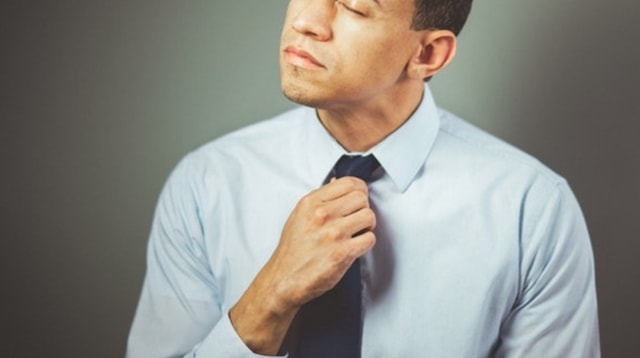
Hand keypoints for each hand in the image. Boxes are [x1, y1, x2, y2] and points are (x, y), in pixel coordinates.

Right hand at [229, 177, 375, 353]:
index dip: (359, 190)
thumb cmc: (292, 250)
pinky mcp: (342, 253)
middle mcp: (322, 215)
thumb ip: (320, 199)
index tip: (359, 198)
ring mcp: (333, 234)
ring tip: (356, 233)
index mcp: (311, 203)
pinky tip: (355, 247)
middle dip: (363, 208)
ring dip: (367, 226)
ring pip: (369, 217)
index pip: (348, 183)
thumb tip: (336, 183)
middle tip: (357, 219)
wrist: (284, 279)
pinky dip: (366, 243)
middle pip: (362, 198)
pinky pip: (369, 239)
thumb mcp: (299, 216)